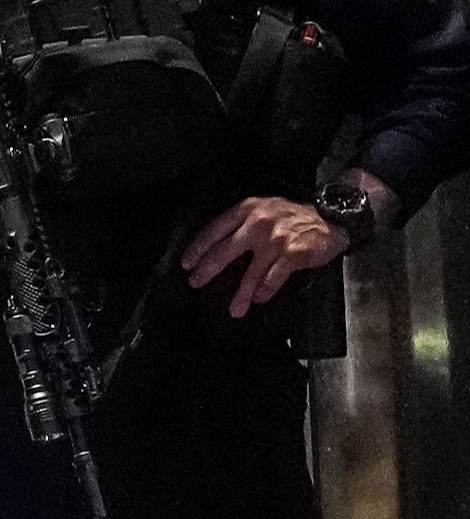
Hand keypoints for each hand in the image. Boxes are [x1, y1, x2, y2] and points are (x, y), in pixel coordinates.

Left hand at [180, 193, 352, 318]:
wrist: (332, 218)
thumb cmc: (295, 218)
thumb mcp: (265, 209)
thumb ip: (242, 223)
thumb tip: (216, 248)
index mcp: (247, 210)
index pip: (214, 230)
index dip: (197, 248)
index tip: (187, 263)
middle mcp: (258, 223)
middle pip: (224, 251)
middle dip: (206, 271)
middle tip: (195, 282)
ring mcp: (275, 239)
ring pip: (250, 272)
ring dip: (240, 294)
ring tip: (234, 309)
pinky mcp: (292, 254)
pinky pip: (272, 278)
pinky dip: (265, 292)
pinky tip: (259, 299)